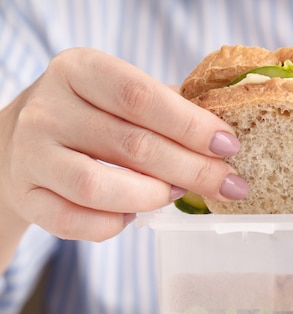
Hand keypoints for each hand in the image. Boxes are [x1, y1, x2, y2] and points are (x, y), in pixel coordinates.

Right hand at [0, 48, 246, 241]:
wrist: (24, 141)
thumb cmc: (93, 115)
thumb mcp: (122, 94)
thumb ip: (170, 107)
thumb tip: (226, 138)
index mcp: (79, 70)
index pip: (140, 96)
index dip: (191, 125)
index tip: (229, 146)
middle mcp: (48, 109)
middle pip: (132, 145)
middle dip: (192, 170)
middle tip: (227, 184)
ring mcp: (31, 155)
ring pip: (98, 188)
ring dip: (152, 197)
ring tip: (176, 194)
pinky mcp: (26, 196)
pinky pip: (75, 222)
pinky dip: (113, 224)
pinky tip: (132, 213)